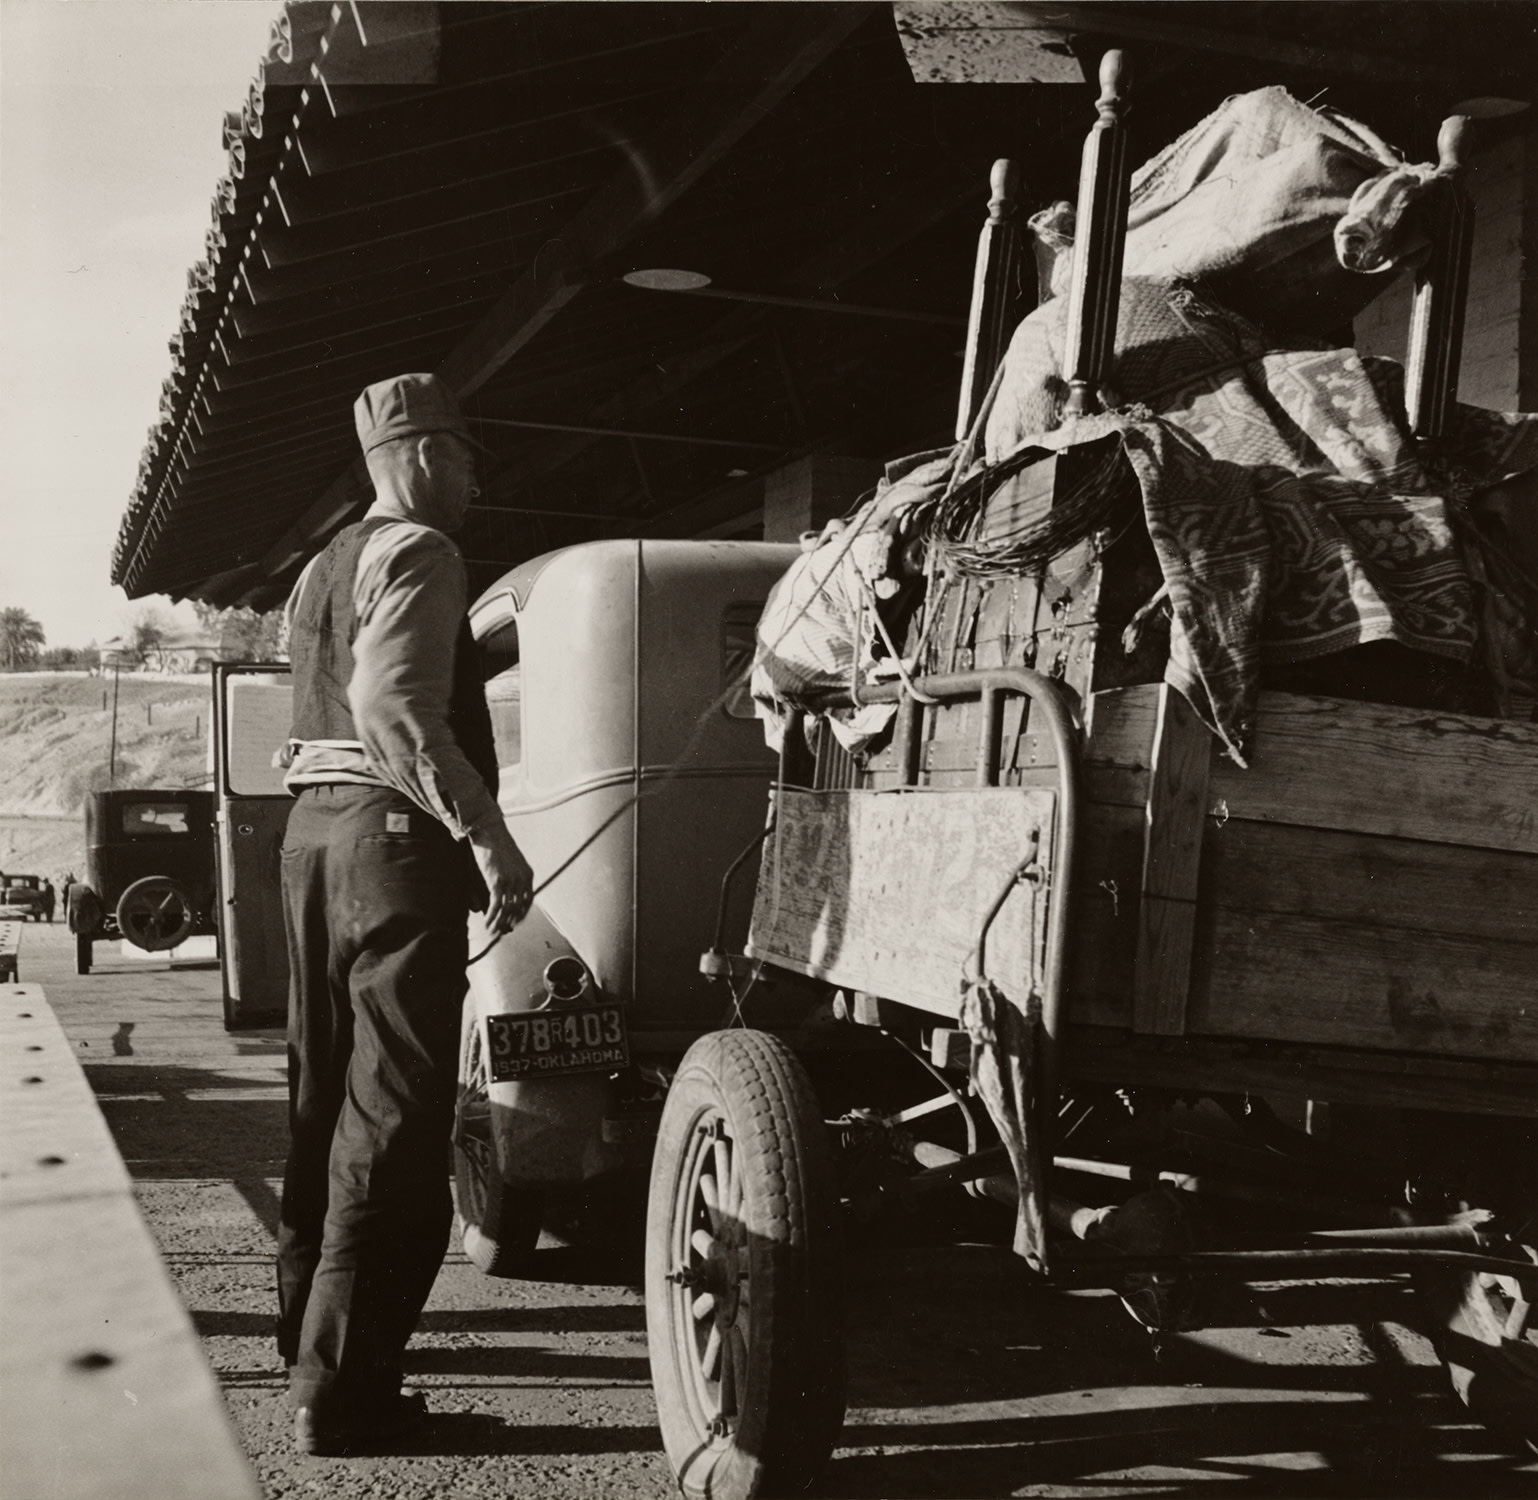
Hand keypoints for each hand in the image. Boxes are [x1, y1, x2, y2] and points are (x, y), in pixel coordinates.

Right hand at [468, 819, 534, 935]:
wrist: (488, 831)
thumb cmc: (495, 846)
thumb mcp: (507, 864)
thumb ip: (507, 882)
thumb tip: (501, 901)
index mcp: (528, 874)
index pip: (528, 901)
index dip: (521, 914)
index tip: (514, 923)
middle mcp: (522, 879)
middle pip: (518, 908)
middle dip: (508, 922)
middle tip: (500, 932)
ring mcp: (511, 881)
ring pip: (507, 910)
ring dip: (499, 923)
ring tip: (491, 931)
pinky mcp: (498, 881)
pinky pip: (497, 905)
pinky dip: (492, 917)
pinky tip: (487, 924)